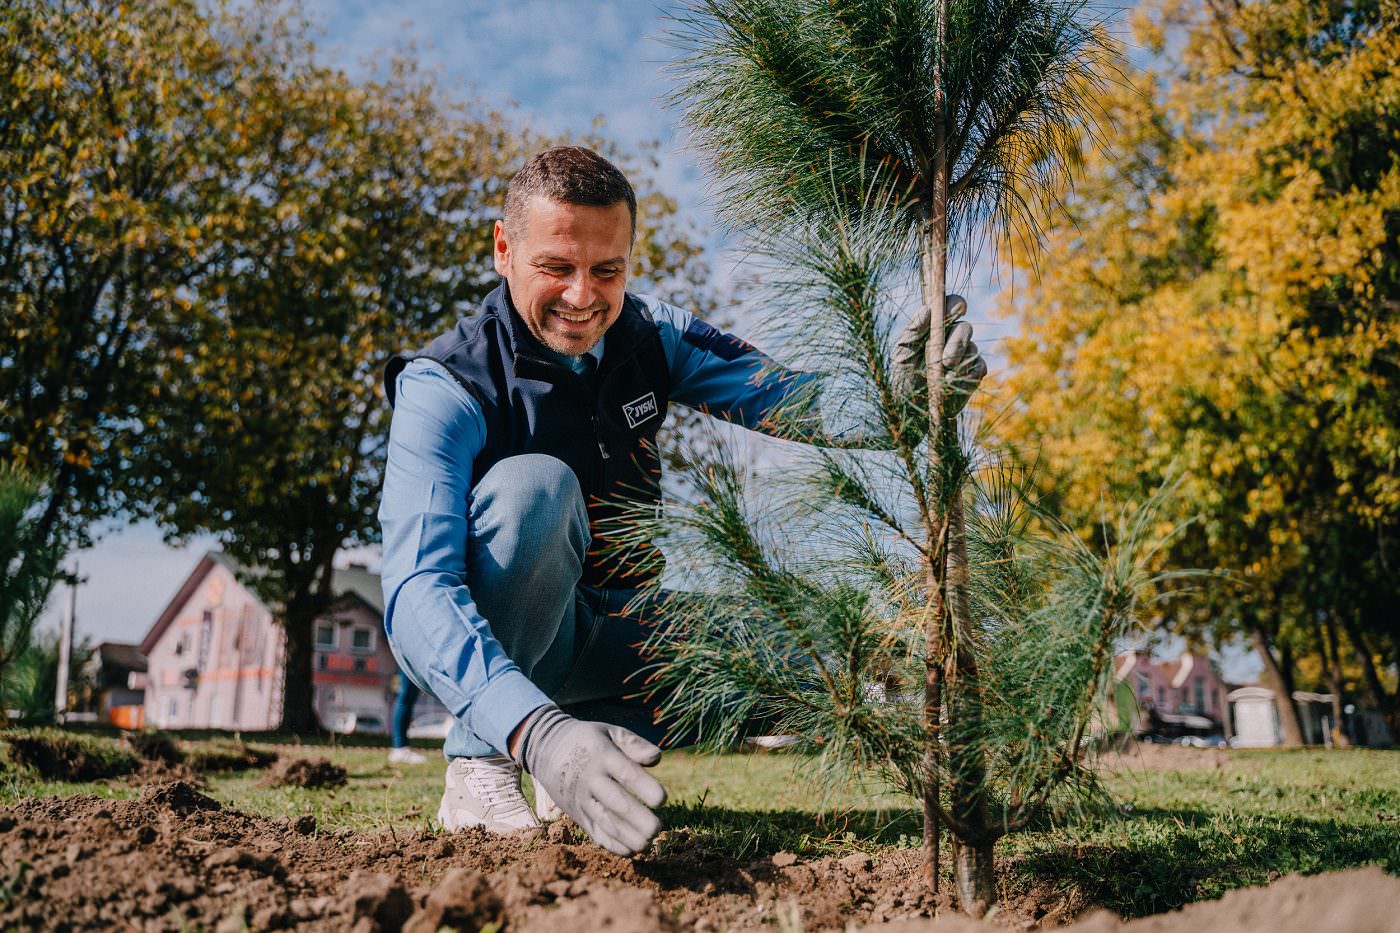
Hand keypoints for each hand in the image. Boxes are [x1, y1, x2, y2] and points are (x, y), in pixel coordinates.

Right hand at [516, 705, 667, 855]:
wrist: (545, 749)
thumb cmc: (587, 739)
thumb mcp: (609, 732)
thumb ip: (634, 743)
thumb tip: (657, 758)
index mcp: (603, 755)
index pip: (626, 773)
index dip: (645, 788)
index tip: (662, 800)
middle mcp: (591, 779)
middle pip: (615, 802)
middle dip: (638, 818)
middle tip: (658, 829)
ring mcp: (582, 799)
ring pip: (605, 822)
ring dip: (628, 837)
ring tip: (648, 842)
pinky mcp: (577, 814)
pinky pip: (595, 833)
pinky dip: (614, 845)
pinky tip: (633, 850)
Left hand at [890, 294, 987, 414]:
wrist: (911, 410)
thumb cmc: (902, 378)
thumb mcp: (901, 353)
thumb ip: (914, 330)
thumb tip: (928, 309)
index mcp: (934, 328)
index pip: (950, 307)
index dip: (955, 305)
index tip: (955, 311)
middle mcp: (952, 338)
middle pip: (965, 327)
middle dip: (957, 342)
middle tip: (945, 361)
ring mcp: (965, 355)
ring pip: (973, 348)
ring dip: (958, 361)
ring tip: (942, 377)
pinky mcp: (974, 374)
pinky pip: (979, 367)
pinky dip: (968, 374)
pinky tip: (953, 383)